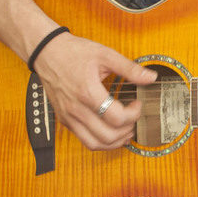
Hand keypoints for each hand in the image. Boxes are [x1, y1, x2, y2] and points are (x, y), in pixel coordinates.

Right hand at [33, 34, 156, 149]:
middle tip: (133, 118)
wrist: (47, 52)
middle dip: (127, 130)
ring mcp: (69, 117)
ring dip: (114, 142)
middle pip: (108, 136)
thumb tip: (150, 77)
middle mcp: (76, 109)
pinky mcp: (65, 120)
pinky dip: (101, 141)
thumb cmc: (73, 52)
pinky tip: (110, 131)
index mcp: (87, 93)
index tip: (137, 104)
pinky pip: (84, 140)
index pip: (116, 118)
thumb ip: (129, 68)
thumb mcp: (105, 54)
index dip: (134, 114)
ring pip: (95, 144)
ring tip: (125, 130)